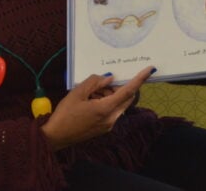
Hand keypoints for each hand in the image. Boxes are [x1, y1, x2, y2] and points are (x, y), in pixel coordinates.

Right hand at [40, 65, 154, 149]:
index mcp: (106, 109)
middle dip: (118, 87)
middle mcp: (111, 119)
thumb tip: (109, 78)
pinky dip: (106, 102)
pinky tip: (90, 100)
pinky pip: (112, 111)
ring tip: (90, 93)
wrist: (55, 137)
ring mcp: (108, 125)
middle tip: (101, 83)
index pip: (128, 92)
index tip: (150, 69)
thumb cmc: (65, 114)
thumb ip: (95, 82)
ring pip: (118, 104)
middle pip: (125, 98)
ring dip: (110, 94)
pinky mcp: (104, 128)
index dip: (140, 79)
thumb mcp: (77, 93)